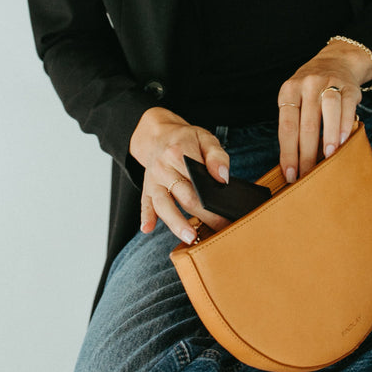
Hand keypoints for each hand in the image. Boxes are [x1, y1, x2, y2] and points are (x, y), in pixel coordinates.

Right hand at [130, 107, 230, 241]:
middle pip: (185, 196)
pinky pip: (145, 203)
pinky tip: (148, 229)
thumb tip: (222, 178)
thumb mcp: (205, 138)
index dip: (213, 199)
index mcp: (179, 152)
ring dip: (176, 223)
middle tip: (221, 230)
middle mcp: (163, 166)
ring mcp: (153, 179)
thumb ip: (216, 156)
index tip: (226, 213)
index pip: (197, 180)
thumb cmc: (186, 139)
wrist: (158, 133)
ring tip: (191, 238)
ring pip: (163, 204)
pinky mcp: (147, 188)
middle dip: (204, 216)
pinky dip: (146, 216)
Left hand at [276, 41, 371, 181]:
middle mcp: (307, 84)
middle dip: (307, 154)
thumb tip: (294, 162)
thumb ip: (295, 123)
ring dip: (327, 137)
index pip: (286, 126)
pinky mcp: (348, 86)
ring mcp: (328, 83)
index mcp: (288, 90)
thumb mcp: (296, 98)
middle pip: (306, 123)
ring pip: (327, 111)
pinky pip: (346, 107)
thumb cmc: (311, 89)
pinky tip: (342, 141)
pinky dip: (344, 125)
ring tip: (328, 158)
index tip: (290, 174)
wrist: (336, 60)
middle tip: (308, 175)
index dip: (288, 153)